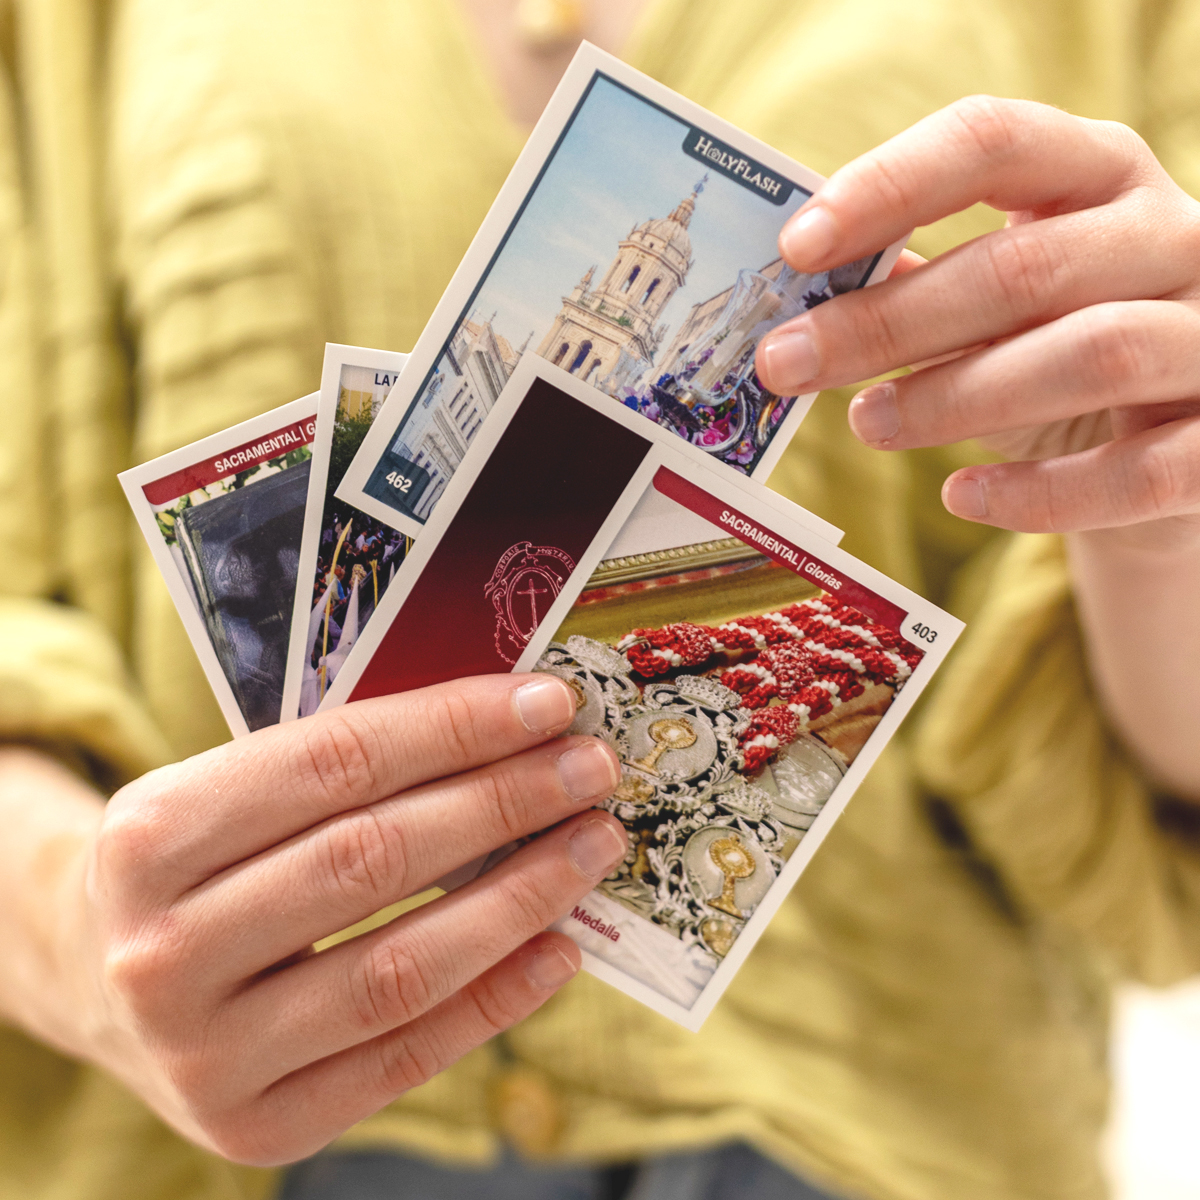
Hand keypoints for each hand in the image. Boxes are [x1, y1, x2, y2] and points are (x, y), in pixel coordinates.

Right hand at [43, 675, 622, 1164]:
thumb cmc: (199, 863)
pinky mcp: (255, 1128)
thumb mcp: (230, 792)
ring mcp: (203, 1054)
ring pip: (400, 968)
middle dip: (504, 803)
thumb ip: (345, 766)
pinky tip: (560, 946)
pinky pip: (404, 1057)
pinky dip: (496, 998)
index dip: (455, 727)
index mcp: (148, 836)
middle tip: (590, 769)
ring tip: (590, 847)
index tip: (548, 703)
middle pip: (374, 860)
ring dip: (520, 899)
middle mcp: (161, 951)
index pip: (334, 763)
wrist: (104, 981)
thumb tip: (507, 730)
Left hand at [757, 96, 1199, 541]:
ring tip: (865, 424)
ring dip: (955, 397)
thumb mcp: (1001, 301)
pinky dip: (1039, 491)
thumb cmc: (1061, 350)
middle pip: (1023, 266)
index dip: (888, 186)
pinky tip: (961, 498)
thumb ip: (922, 286)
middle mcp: (1172, 237)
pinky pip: (1138, 471)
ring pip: (1089, 354)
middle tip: (788, 363)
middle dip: (887, 321)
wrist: (1176, 441)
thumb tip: (798, 298)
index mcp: (1100, 175)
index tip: (795, 247)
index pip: (993, 143)